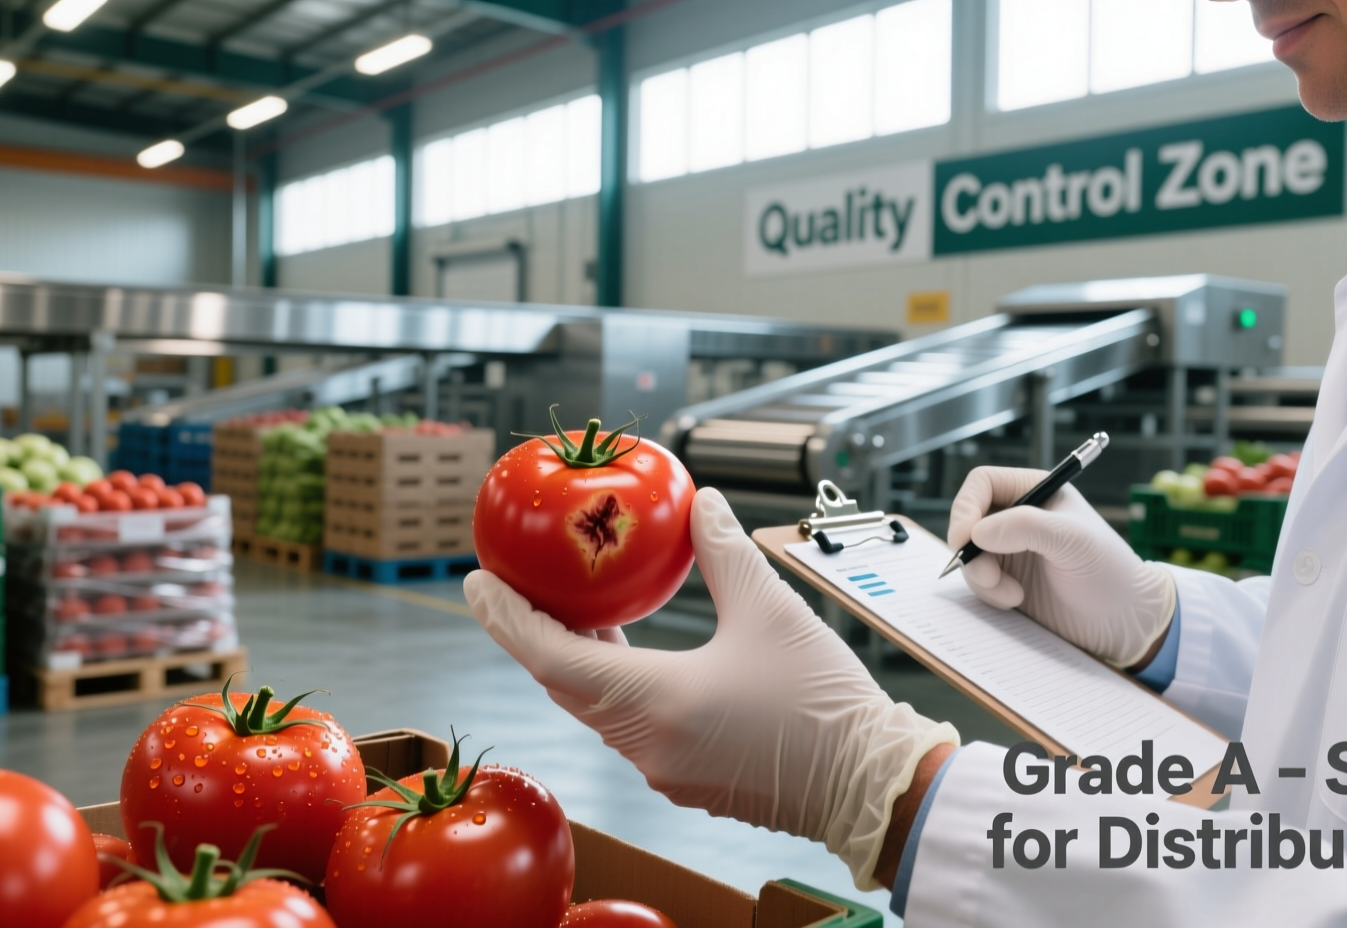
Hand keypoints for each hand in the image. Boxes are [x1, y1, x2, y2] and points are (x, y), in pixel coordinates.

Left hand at [464, 487, 957, 888]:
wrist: (871, 785)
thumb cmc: (823, 701)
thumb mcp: (771, 609)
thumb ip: (723, 551)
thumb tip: (699, 502)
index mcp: (651, 704)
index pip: (548, 657)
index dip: (505, 618)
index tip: (475, 581)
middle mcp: (643, 744)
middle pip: (562, 684)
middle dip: (531, 634)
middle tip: (512, 586)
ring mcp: (663, 768)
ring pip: (595, 707)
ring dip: (574, 659)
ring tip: (570, 607)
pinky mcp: (687, 777)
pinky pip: (627, 724)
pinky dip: (612, 683)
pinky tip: (629, 649)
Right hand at [949, 466, 1174, 667]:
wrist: (1123, 623)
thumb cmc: (1110, 572)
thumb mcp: (1073, 541)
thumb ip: (1026, 526)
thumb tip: (977, 532)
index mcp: (1037, 490)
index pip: (982, 483)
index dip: (966, 507)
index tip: (965, 539)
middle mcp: (1019, 516)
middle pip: (967, 519)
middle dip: (969, 549)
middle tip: (987, 575)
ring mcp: (1010, 549)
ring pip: (967, 553)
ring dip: (980, 576)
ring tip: (1012, 594)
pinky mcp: (1006, 580)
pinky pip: (976, 580)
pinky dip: (987, 592)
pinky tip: (1016, 600)